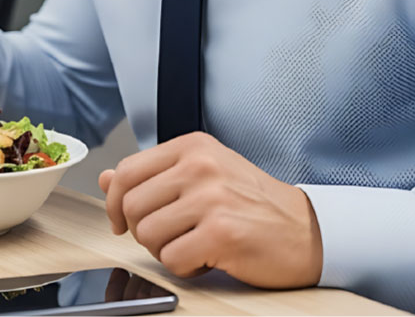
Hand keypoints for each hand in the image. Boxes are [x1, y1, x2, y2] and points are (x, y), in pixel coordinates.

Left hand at [97, 131, 322, 288]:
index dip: (115, 202)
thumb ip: (153, 177)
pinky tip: (208, 259)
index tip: (121, 220)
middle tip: (172, 237)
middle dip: (144, 231)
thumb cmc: (253, 205)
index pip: (126, 171)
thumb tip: (105, 179)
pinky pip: (172, 259)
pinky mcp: (221, 233)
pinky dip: (185, 268)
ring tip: (194, 245)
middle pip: (133, 206)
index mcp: (192, 147)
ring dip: (165, 251)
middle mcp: (200, 167)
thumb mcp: (203, 177)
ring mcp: (211, 199)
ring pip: (148, 235)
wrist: (309, 230)